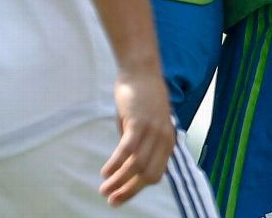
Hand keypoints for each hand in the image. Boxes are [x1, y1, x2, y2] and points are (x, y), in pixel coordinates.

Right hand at [102, 66, 175, 204]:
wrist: (141, 69)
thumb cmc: (141, 97)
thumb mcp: (144, 124)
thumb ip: (139, 144)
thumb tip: (127, 166)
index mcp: (167, 140)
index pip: (156, 174)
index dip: (138, 188)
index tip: (122, 196)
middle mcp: (164, 138)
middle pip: (147, 175)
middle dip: (129, 191)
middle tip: (111, 201)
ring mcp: (153, 130)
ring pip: (136, 166)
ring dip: (118, 181)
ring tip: (104, 190)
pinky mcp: (139, 121)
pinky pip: (127, 150)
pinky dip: (115, 164)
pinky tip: (105, 172)